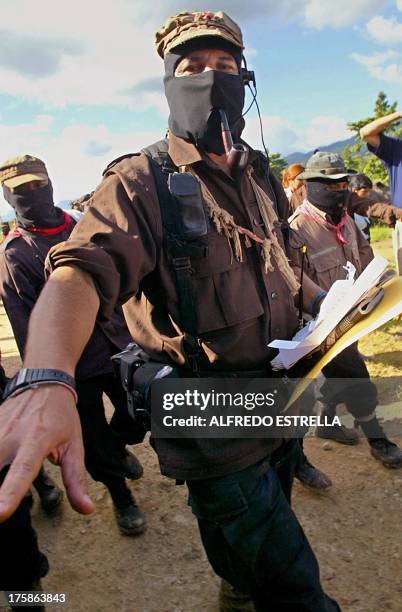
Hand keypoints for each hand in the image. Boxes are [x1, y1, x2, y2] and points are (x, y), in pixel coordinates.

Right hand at [0, 385, 93, 521]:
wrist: (44, 381)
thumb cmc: (61, 416)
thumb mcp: (74, 445)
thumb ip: (75, 479)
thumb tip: (86, 509)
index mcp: (37, 441)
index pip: (22, 471)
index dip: (9, 494)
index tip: (0, 514)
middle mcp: (11, 436)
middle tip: (0, 513)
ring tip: (2, 499)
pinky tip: (3, 466)